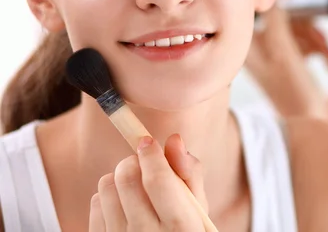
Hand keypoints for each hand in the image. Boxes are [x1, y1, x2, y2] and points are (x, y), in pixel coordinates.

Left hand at [89, 134, 207, 231]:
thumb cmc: (184, 229)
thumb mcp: (197, 207)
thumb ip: (189, 173)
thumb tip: (174, 139)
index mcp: (180, 226)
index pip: (158, 180)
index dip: (151, 154)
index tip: (148, 142)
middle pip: (127, 178)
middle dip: (134, 161)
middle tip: (143, 164)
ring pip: (107, 186)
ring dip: (119, 177)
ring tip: (134, 186)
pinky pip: (95, 203)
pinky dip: (108, 196)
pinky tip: (123, 204)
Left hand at [246, 6, 327, 116]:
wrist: (313, 124)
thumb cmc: (295, 94)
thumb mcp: (284, 53)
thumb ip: (276, 19)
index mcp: (250, 45)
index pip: (262, 9)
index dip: (283, 3)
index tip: (300, 2)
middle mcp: (261, 47)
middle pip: (287, 18)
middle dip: (310, 30)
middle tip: (322, 41)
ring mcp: (277, 53)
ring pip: (301, 30)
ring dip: (320, 42)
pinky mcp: (292, 58)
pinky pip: (308, 43)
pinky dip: (323, 51)